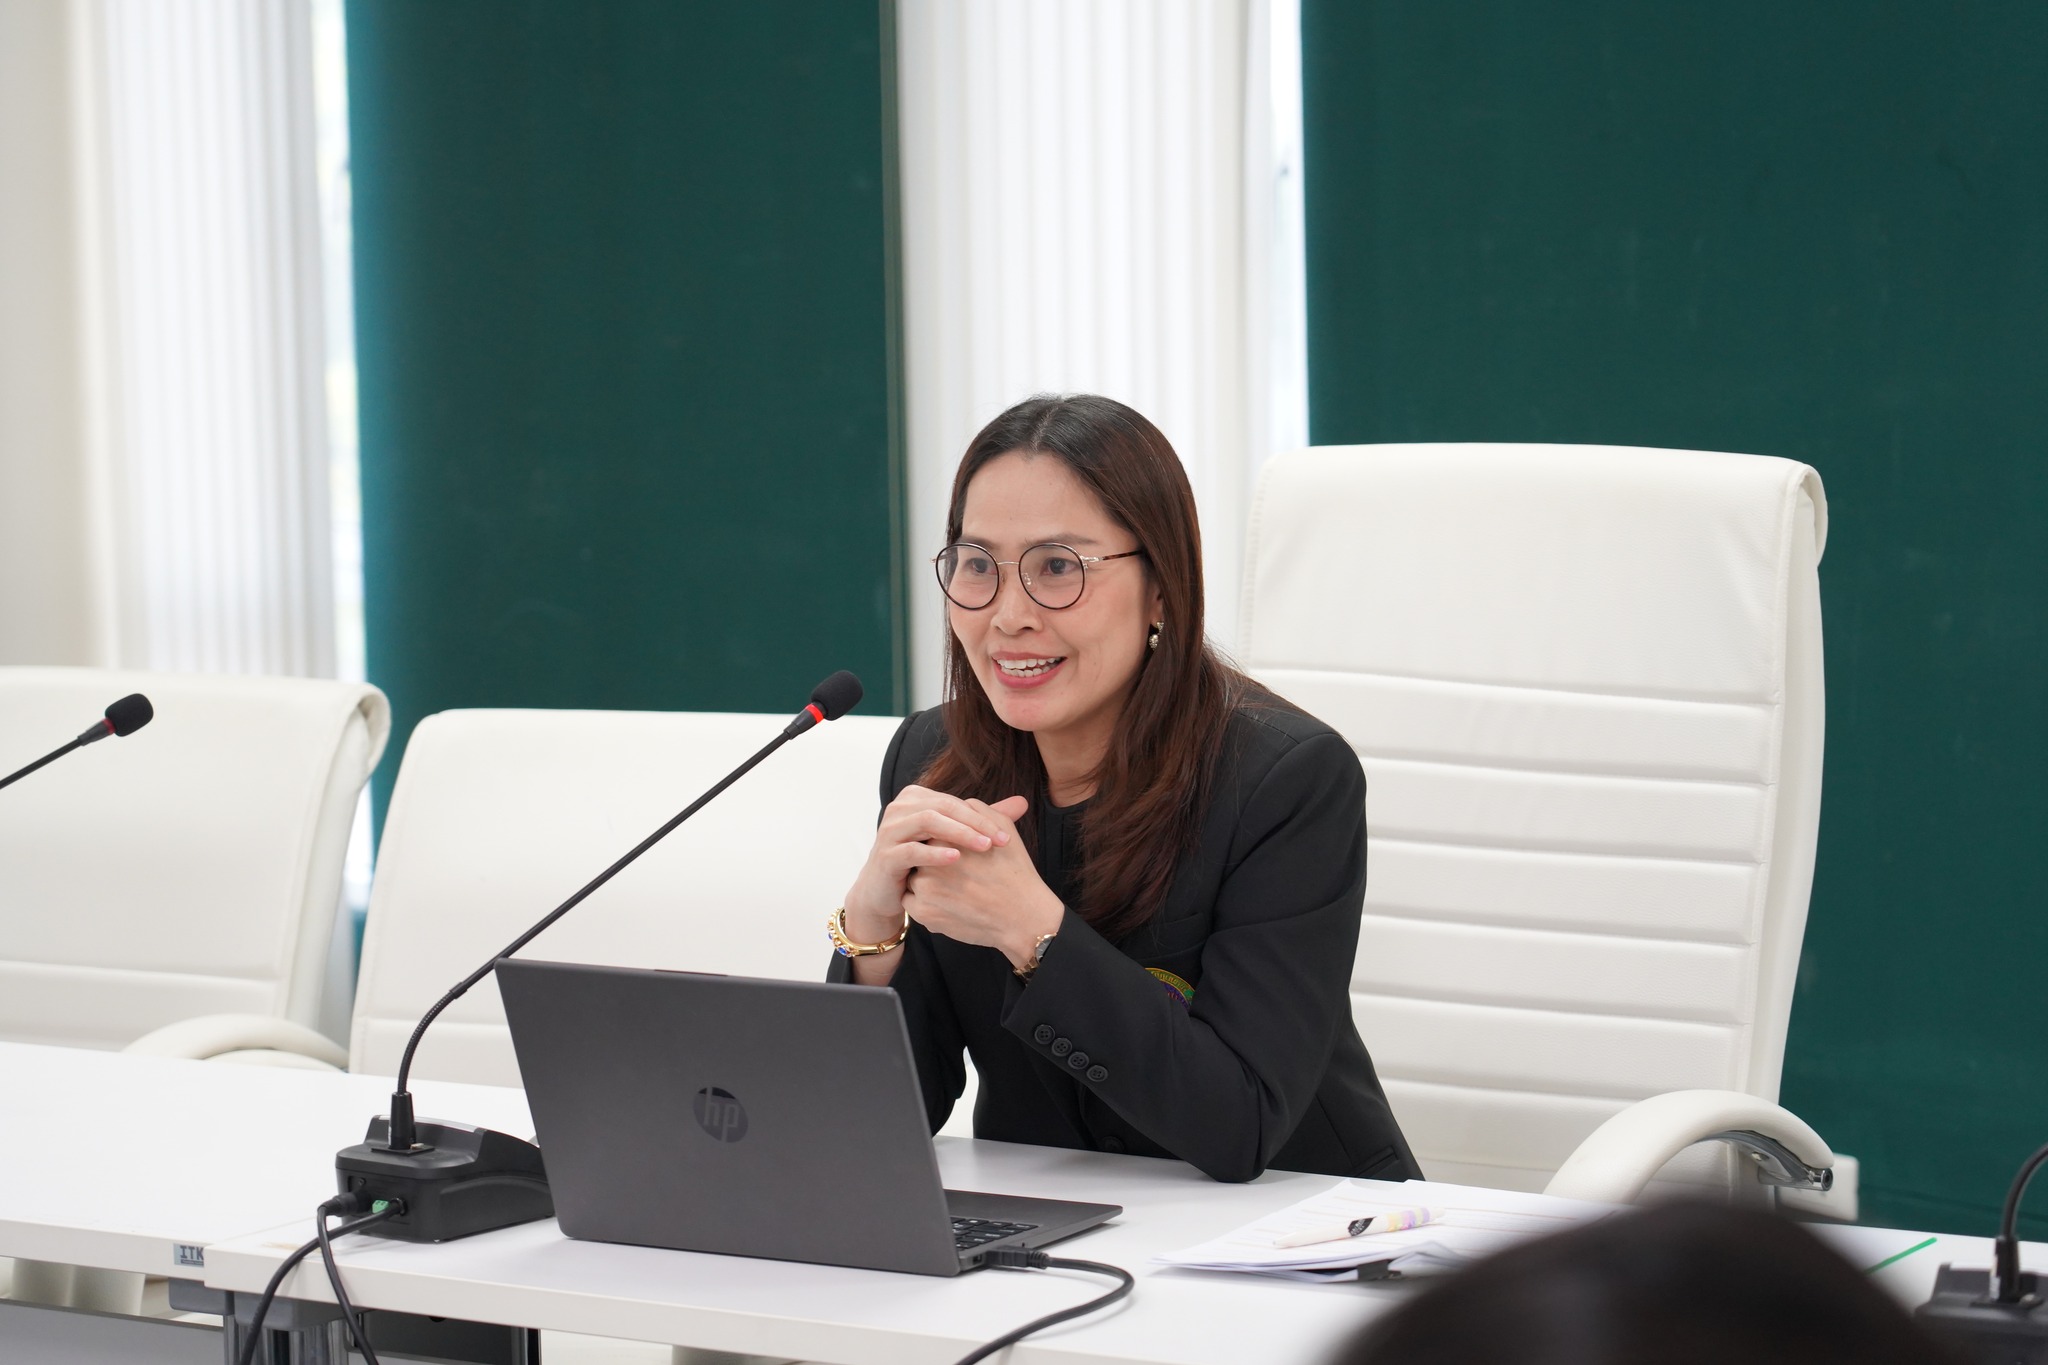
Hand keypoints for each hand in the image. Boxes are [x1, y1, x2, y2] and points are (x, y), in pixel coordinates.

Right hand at [841, 785, 1023, 943]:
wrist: (886, 892)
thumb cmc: (922, 863)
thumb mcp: (953, 840)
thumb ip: (984, 820)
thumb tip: (1022, 802)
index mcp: (917, 798)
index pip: (955, 802)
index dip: (983, 817)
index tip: (1007, 839)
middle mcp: (900, 807)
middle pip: (943, 807)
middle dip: (974, 824)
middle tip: (998, 842)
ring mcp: (889, 829)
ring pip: (928, 821)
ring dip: (958, 834)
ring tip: (983, 847)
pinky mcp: (884, 855)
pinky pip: (911, 849)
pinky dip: (935, 852)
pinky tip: (956, 859)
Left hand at [903, 795, 1063, 971]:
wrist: (1022, 916)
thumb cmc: (1015, 872)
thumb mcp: (1003, 829)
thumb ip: (976, 811)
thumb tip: (956, 805)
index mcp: (945, 839)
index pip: (930, 836)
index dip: (945, 847)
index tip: (961, 857)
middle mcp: (930, 862)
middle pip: (919, 857)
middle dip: (933, 864)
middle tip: (959, 875)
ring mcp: (924, 889)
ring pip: (914, 880)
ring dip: (927, 884)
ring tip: (955, 891)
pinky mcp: (923, 913)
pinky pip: (912, 903)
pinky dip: (926, 904)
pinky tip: (949, 905)